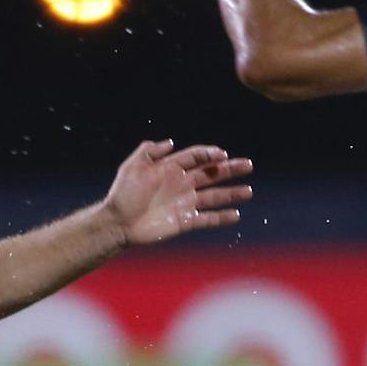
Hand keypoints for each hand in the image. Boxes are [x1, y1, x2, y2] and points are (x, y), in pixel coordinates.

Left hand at [104, 140, 253, 246]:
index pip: (196, 157)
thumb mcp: (132, 166)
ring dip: (231, 194)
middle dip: (230, 169)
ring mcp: (184, 203)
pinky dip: (221, 218)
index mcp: (170, 168)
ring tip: (249, 191)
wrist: (117, 222)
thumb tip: (171, 142)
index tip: (222, 154)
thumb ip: (150, 151)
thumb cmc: (123, 193)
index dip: (210, 154)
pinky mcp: (184, 221)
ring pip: (213, 196)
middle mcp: (181, 184)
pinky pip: (206, 219)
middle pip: (211, 174)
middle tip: (248, 164)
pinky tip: (235, 214)